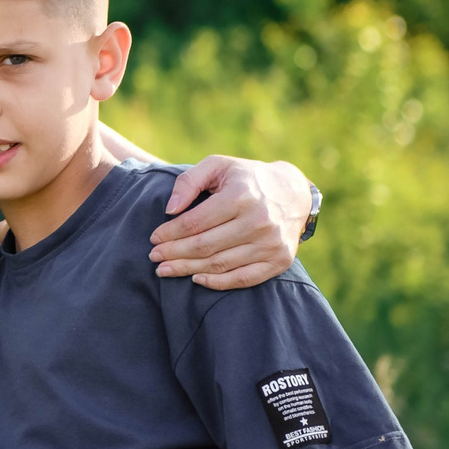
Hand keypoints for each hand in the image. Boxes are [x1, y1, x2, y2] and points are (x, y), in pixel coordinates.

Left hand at [149, 157, 310, 288]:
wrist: (294, 193)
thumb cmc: (247, 178)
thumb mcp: (219, 166)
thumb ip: (190, 181)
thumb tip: (169, 210)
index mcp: (241, 196)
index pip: (195, 222)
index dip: (170, 233)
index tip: (154, 238)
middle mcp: (258, 221)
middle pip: (204, 246)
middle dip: (173, 254)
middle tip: (154, 257)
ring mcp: (271, 244)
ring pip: (220, 264)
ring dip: (188, 270)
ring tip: (166, 270)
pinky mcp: (279, 260)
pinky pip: (243, 279)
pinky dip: (217, 283)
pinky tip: (196, 279)